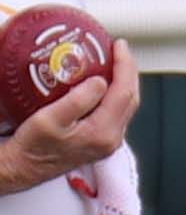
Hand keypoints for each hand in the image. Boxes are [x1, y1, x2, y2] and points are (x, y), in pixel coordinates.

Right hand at [0, 37, 138, 193]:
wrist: (25, 167)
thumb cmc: (34, 146)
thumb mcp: (51, 119)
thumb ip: (78, 100)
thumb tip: (100, 81)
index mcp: (102, 133)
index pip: (124, 93)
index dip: (124, 66)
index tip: (118, 47)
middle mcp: (111, 140)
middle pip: (131, 98)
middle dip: (128, 70)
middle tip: (120, 50)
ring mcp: (108, 142)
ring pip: (126, 105)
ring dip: (124, 81)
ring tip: (115, 61)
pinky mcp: (100, 141)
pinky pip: (116, 112)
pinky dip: (115, 92)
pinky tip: (105, 81)